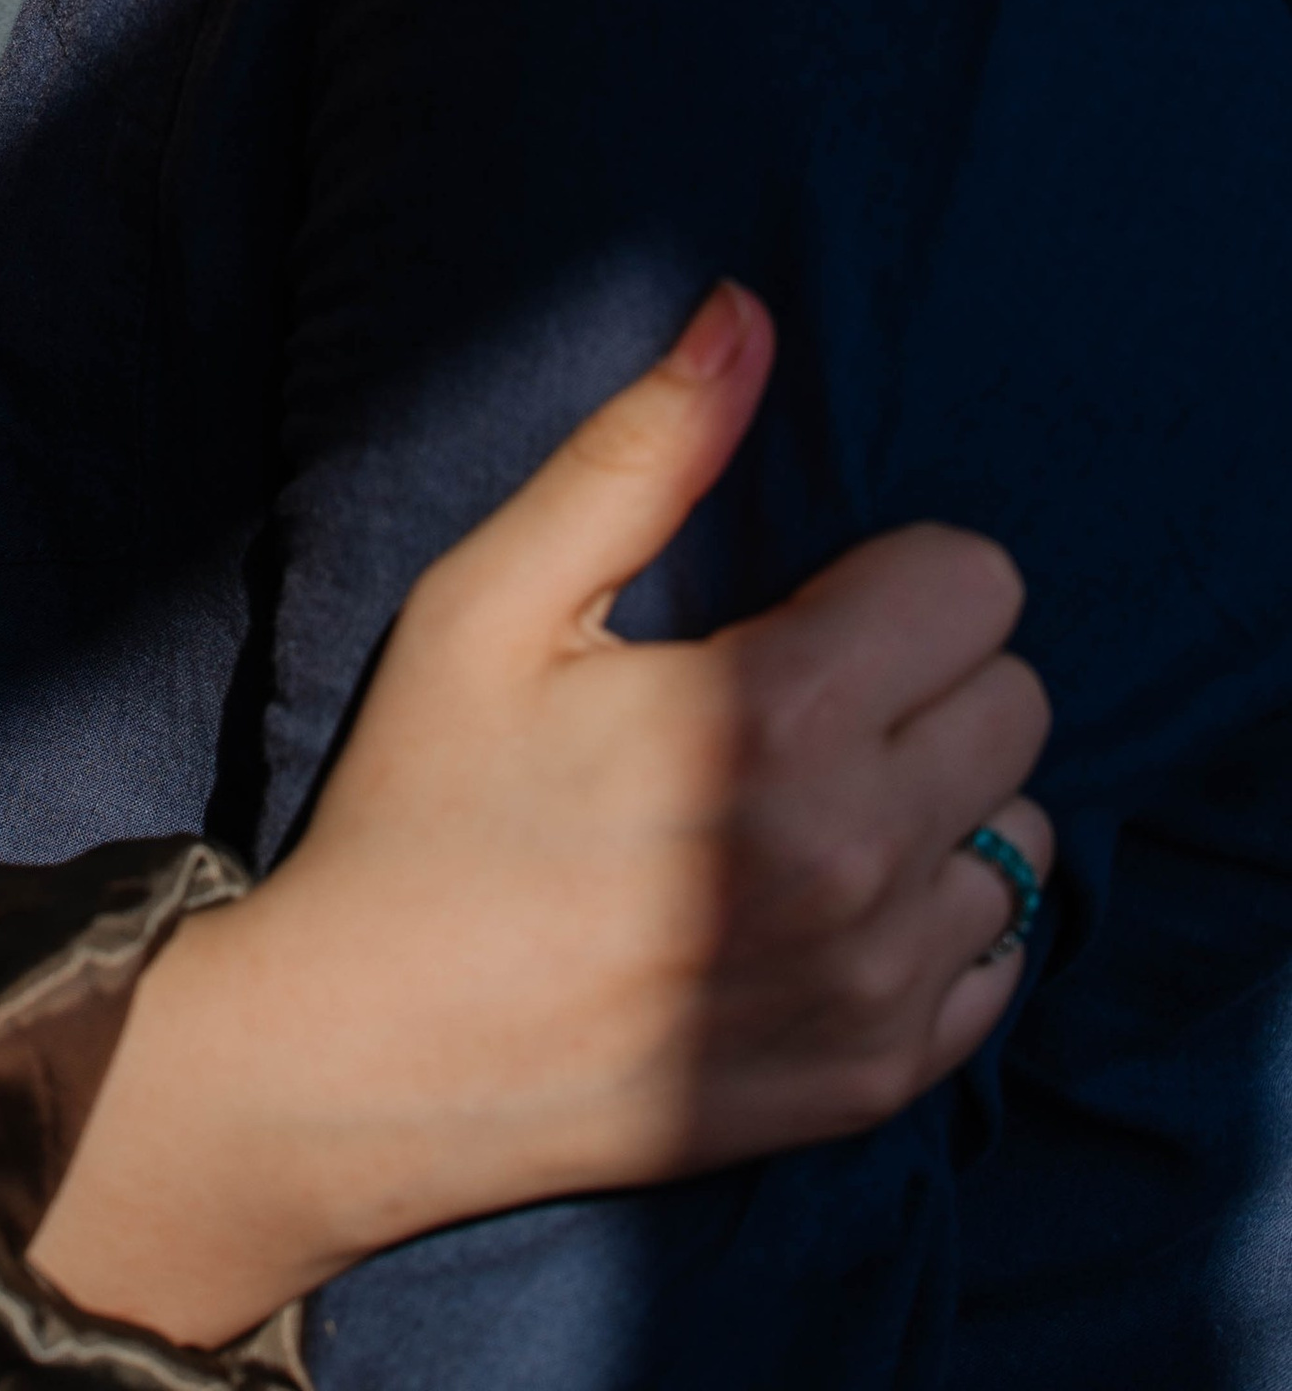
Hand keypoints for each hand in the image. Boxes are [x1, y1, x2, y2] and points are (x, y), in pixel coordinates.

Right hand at [30, 281, 1050, 1345]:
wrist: (368, 1054)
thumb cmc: (423, 804)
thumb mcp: (492, 601)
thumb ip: (641, 453)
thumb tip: (746, 314)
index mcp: (772, 716)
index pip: (977, 586)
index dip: (892, 573)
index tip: (805, 605)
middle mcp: (853, 856)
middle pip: (1018, 702)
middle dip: (924, 675)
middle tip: (803, 696)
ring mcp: (874, 984)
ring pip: (1024, 836)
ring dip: (942, 802)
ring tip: (813, 801)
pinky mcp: (873, 1079)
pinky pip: (1000, 965)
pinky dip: (939, 921)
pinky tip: (825, 902)